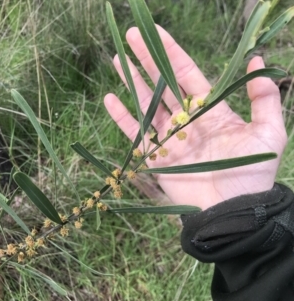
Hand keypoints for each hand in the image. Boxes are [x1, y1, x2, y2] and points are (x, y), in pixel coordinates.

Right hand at [104, 26, 286, 209]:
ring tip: (117, 59)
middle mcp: (186, 120)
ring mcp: (168, 138)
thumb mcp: (268, 133)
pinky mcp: (155, 157)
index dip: (171, 52)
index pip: (186, 73)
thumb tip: (257, 61)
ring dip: (132, 82)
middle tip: (130, 36)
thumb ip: (263, 98)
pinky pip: (135, 134)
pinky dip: (122, 118)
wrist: (231, 210)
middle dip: (147, 59)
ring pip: (146, 104)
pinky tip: (109, 99)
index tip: (154, 32)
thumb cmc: (251, 173)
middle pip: (162, 83)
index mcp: (210, 110)